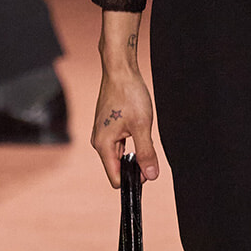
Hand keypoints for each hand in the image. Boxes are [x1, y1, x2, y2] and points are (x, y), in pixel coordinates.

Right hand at [92, 10, 158, 186]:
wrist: (120, 70)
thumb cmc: (128, 94)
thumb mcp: (141, 126)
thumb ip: (146, 153)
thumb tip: (151, 176)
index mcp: (103, 145)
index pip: (116, 178)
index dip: (133, 180)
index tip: (148, 171)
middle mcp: (99, 142)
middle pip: (118, 168)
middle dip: (135, 166)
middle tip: (150, 151)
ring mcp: (102, 134)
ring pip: (120, 155)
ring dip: (134, 153)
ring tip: (143, 134)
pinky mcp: (107, 127)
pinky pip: (119, 144)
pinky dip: (131, 142)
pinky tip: (138, 130)